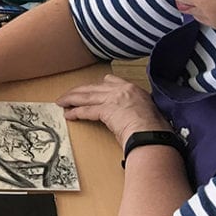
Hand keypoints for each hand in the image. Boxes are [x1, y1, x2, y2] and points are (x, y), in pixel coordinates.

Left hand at [55, 74, 171, 146]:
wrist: (154, 135)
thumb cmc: (154, 130)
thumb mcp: (146, 112)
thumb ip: (133, 109)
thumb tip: (127, 117)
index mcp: (133, 89)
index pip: (110, 81)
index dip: (96, 86)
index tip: (89, 88)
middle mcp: (122, 90)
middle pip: (94, 87)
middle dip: (79, 91)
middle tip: (68, 95)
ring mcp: (114, 98)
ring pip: (87, 96)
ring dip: (72, 99)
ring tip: (62, 102)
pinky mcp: (107, 110)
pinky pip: (87, 110)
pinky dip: (75, 112)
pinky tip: (68, 115)